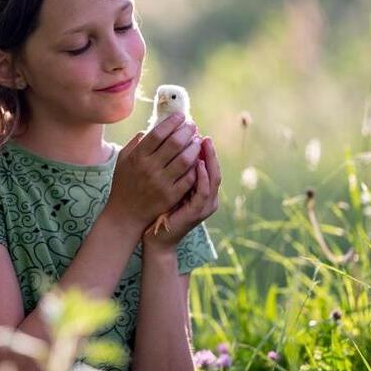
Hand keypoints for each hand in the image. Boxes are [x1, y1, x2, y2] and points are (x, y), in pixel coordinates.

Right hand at [106, 112, 200, 231]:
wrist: (125, 215)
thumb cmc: (124, 185)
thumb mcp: (122, 161)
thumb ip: (135, 144)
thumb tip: (149, 129)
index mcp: (137, 157)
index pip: (158, 133)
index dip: (172, 122)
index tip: (181, 116)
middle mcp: (149, 168)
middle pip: (175, 143)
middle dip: (187, 131)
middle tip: (193, 126)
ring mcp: (161, 183)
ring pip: (185, 159)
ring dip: (194, 147)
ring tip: (197, 141)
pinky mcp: (171, 196)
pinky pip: (189, 177)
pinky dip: (196, 167)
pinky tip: (198, 160)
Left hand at [142, 136, 220, 253]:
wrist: (156, 238)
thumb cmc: (159, 210)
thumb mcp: (168, 186)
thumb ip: (173, 169)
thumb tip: (167, 144)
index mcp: (200, 190)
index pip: (206, 165)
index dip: (203, 149)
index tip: (195, 132)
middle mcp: (206, 197)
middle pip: (213, 169)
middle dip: (209, 150)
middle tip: (202, 133)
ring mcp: (204, 205)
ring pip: (213, 178)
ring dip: (210, 160)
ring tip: (204, 142)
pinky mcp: (197, 212)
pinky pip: (203, 191)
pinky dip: (202, 177)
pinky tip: (198, 164)